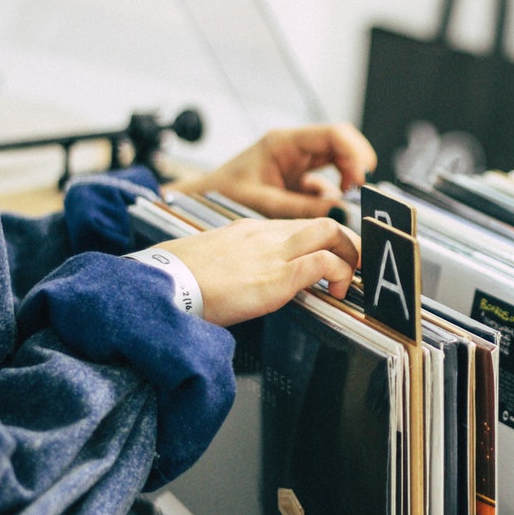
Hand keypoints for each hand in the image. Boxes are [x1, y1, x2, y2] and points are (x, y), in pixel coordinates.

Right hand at [158, 216, 359, 325]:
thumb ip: (232, 264)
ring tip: (348, 280)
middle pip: (323, 222)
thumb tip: (238, 280)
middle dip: (347, 243)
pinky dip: (338, 275)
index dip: (320, 241)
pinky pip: (322, 264)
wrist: (161, 285)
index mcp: (247, 230)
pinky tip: (335, 292)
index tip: (328, 257)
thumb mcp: (209, 262)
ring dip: (349, 256)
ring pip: (331, 233)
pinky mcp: (277, 276)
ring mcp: (273, 252)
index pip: (297, 225)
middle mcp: (264, 234)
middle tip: (351, 266)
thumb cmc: (175, 279)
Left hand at [163, 123, 376, 218]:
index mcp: (284, 143)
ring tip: (345, 203)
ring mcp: (297, 163)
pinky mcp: (296, 180)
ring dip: (346, 181)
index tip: (362, 177)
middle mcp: (294, 148)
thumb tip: (338, 210)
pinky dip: (332, 197)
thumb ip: (301, 207)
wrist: (198, 201)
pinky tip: (327, 211)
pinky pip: (325, 183)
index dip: (355, 152)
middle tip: (360, 191)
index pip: (333, 134)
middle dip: (356, 165)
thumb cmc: (221, 195)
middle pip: (341, 144)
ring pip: (337, 163)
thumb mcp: (263, 202)